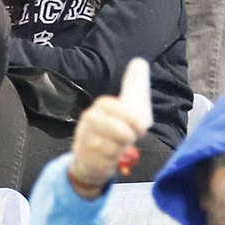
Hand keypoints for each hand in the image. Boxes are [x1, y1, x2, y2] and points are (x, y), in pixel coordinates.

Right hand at [68, 58, 152, 197]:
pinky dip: (111, 162)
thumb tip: (139, 62)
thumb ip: (134, 90)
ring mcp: (84, 140)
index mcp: (99, 107)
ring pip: (109, 146)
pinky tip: (110, 158)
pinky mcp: (85, 159)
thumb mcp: (124, 111)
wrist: (90, 160)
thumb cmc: (112, 132)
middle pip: (110, 127)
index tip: (140, 127)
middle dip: (126, 134)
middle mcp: (88, 121)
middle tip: (132, 138)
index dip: (127, 116)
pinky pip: (104, 161)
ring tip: (120, 148)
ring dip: (119, 149)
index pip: (110, 105)